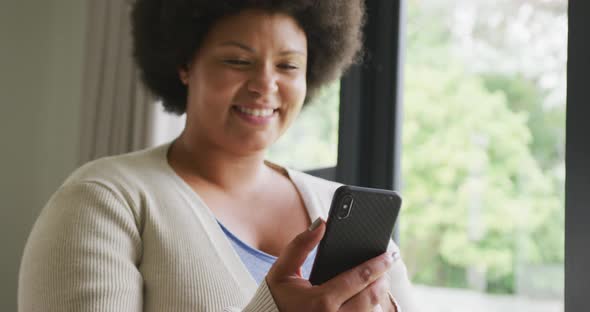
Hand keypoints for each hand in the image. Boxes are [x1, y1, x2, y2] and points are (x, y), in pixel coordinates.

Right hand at [266, 219, 393, 311]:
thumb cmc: (275, 300)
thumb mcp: (281, 271)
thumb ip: (300, 246)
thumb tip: (322, 223)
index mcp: (320, 302)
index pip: (359, 278)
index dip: (379, 264)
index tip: (390, 254)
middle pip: (372, 297)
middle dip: (382, 279)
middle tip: (386, 265)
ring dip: (377, 296)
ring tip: (378, 280)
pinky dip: (368, 309)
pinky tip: (365, 298)